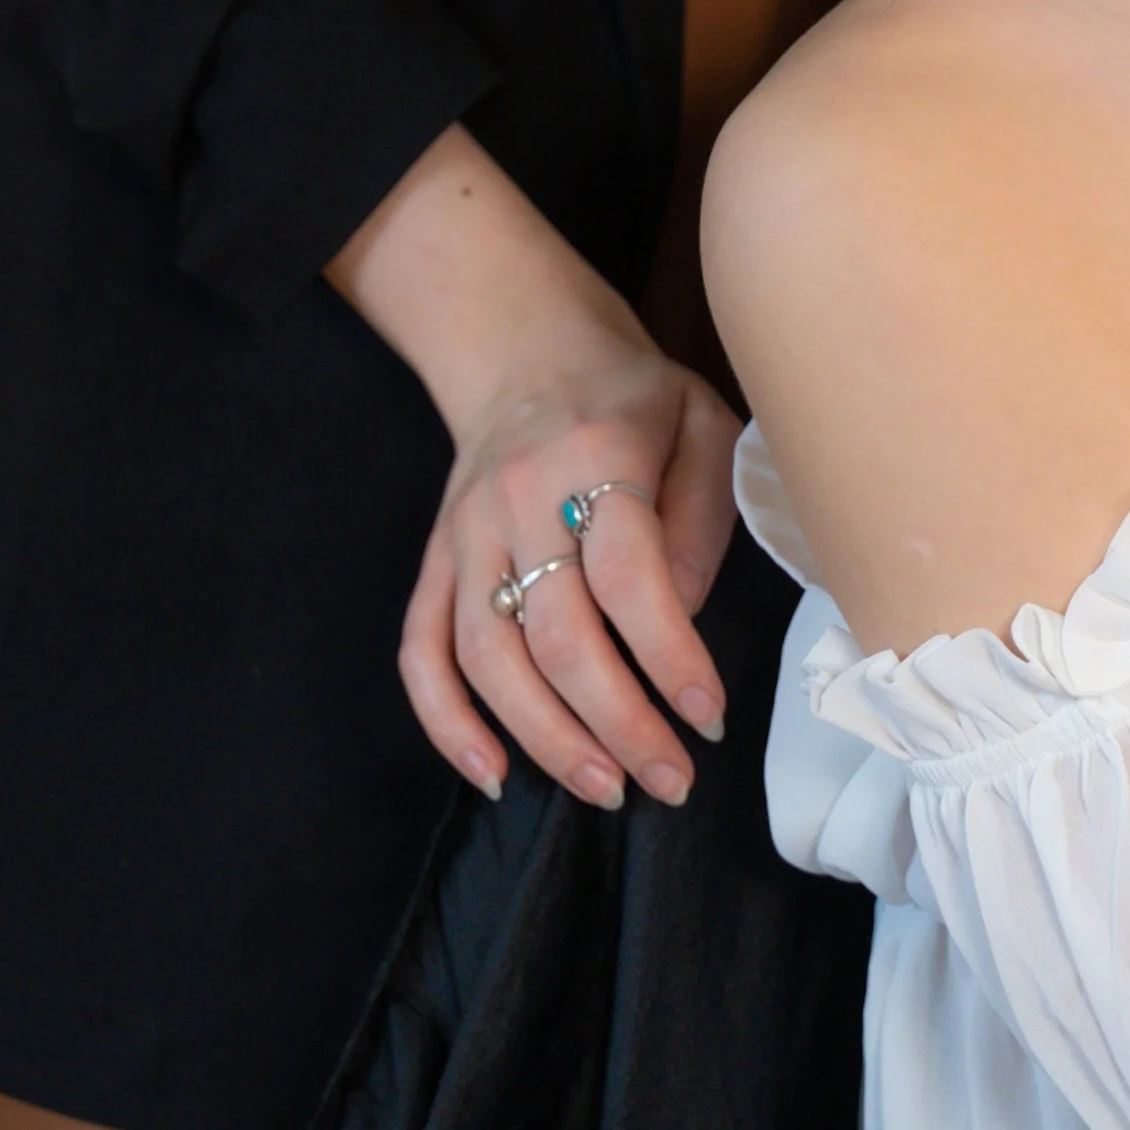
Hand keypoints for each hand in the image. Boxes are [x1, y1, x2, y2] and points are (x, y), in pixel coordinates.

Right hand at [401, 339, 740, 809]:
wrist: (525, 342)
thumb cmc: (631, 392)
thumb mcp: (700, 421)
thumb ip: (703, 512)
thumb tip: (683, 615)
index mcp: (598, 453)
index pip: (628, 575)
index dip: (668, 657)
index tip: (708, 718)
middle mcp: (519, 496)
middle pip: (557, 633)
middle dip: (617, 723)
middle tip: (670, 780)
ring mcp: (466, 530)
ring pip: (488, 657)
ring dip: (545, 738)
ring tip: (606, 787)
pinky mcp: (433, 556)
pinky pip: (422, 649)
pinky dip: (447, 720)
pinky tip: (494, 772)